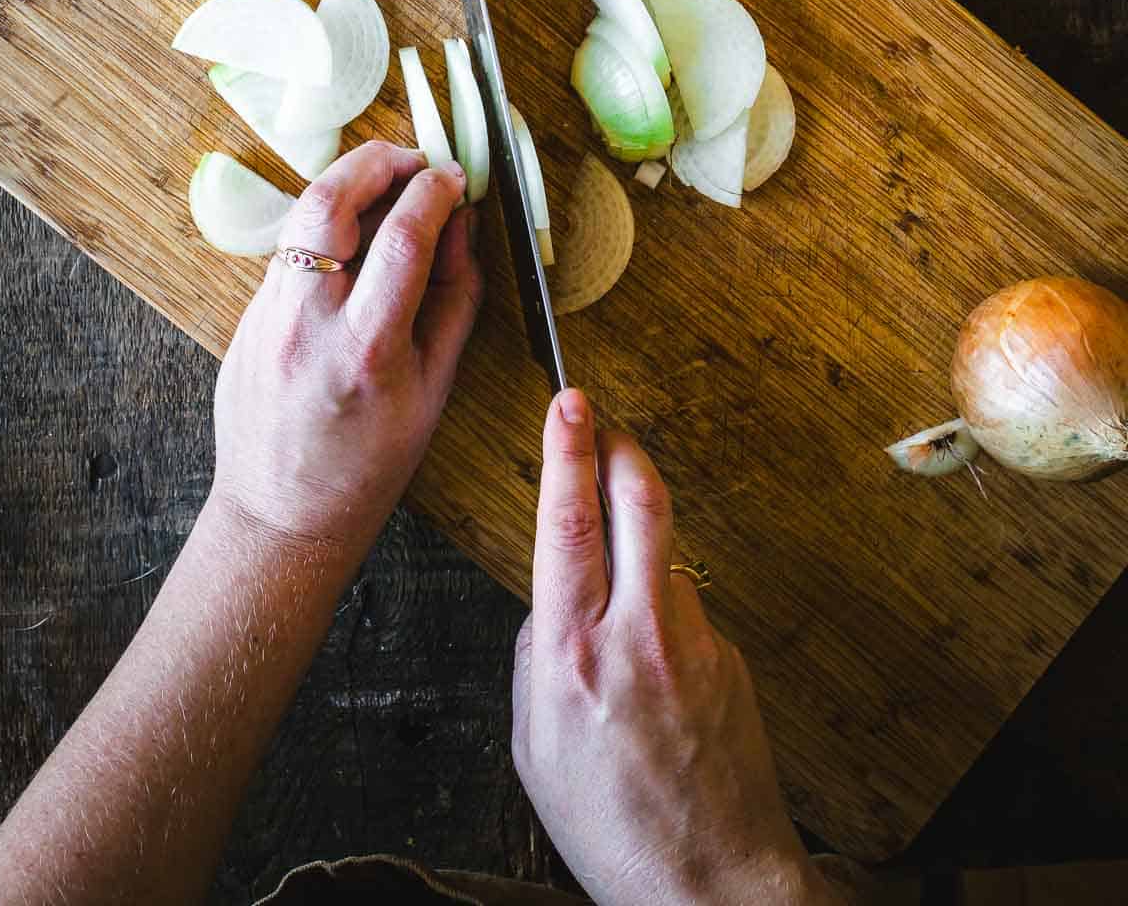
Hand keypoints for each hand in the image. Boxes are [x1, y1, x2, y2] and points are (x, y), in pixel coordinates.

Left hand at [210, 142, 482, 563]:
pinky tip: (354, 240)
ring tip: (387, 188)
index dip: (435, 190)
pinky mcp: (246, 317)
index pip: (404, 235)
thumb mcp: (435, 387)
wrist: (282, 515)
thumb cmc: (368, 464)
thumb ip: (455, 298)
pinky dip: (327, 228)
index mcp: (366, 347)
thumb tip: (461, 227)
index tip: (454, 177)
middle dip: (377, 161)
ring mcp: (266, 316)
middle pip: (331, 201)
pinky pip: (289, 249)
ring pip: (301, 216)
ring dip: (348, 186)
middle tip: (413, 160)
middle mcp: (307, 322)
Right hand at [513, 391, 833, 905]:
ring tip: (617, 573)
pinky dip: (664, 606)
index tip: (568, 404)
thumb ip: (536, 657)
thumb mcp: (533, 746)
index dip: (567, 451)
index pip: (568, 523)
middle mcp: (637, 636)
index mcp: (573, 655)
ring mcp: (694, 642)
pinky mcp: (729, 656)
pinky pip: (687, 606)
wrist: (710, 884)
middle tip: (604, 421)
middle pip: (638, 501)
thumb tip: (551, 603)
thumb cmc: (612, 827)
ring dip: (639, 535)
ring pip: (665, 550)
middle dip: (619, 445)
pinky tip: (654, 664)